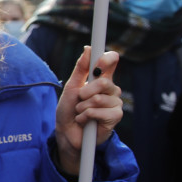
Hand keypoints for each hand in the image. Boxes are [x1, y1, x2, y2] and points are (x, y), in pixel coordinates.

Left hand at [54, 46, 122, 175]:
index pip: (111, 61)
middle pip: (104, 81)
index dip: (107, 58)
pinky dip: (88, 116)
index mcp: (100, 79)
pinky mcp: (115, 117)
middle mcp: (111, 89)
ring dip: (83, 107)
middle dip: (85, 91)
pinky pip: (101, 112)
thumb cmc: (68, 109)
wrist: (66, 132)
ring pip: (100, 98)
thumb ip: (81, 69)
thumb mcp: (71, 87)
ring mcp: (115, 103)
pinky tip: (85, 121)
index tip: (98, 62)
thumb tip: (88, 48)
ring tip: (81, 112)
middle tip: (79, 99)